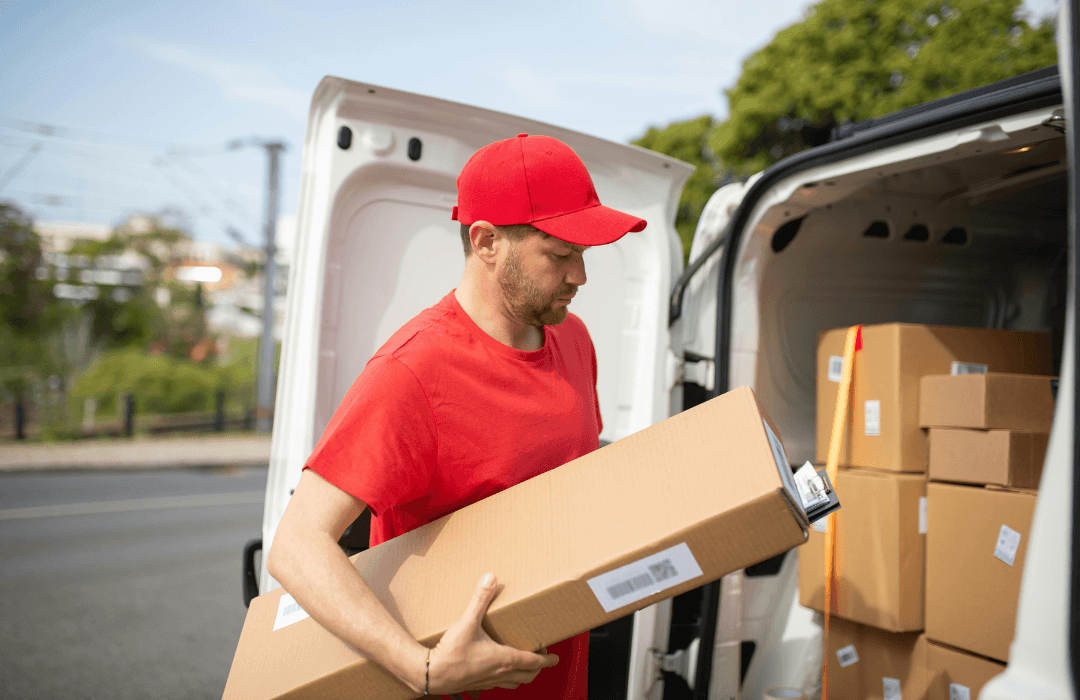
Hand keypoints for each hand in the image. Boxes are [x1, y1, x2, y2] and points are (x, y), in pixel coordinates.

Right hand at [425, 573, 558, 693]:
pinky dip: (507, 679)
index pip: (533, 662)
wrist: (430, 675)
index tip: (555, 657)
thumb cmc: (450, 652)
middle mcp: (499, 674)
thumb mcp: (467, 622)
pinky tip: (499, 670)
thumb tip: (491, 578)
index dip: (547, 659)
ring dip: (524, 675)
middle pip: (528, 675)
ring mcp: (489, 683)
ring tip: (525, 665)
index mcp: (503, 659)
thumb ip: (480, 599)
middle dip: (538, 668)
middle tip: (542, 658)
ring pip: (515, 683)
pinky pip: (499, 686)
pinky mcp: (478, 686)